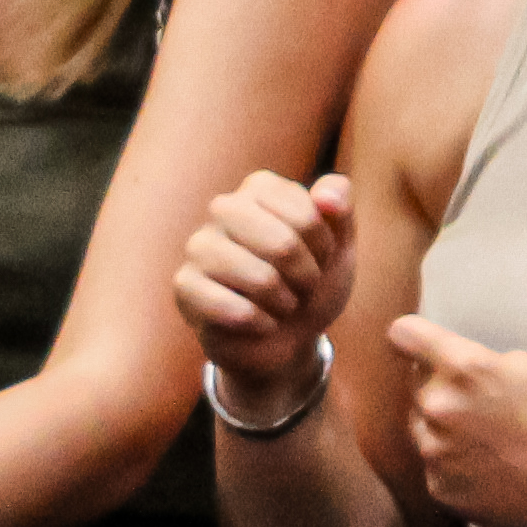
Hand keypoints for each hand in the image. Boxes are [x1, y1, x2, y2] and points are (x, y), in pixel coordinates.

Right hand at [176, 167, 359, 387]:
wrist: (287, 336)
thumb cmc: (309, 282)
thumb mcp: (339, 244)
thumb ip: (341, 207)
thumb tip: (325, 196)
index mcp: (260, 189)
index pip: (309, 215)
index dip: (324, 249)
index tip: (319, 260)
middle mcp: (224, 209)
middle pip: (283, 244)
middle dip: (304, 277)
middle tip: (303, 287)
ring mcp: (200, 246)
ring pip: (258, 277)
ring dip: (283, 303)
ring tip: (283, 306)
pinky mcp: (185, 285)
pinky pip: (228, 307)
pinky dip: (258, 323)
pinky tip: (261, 324)